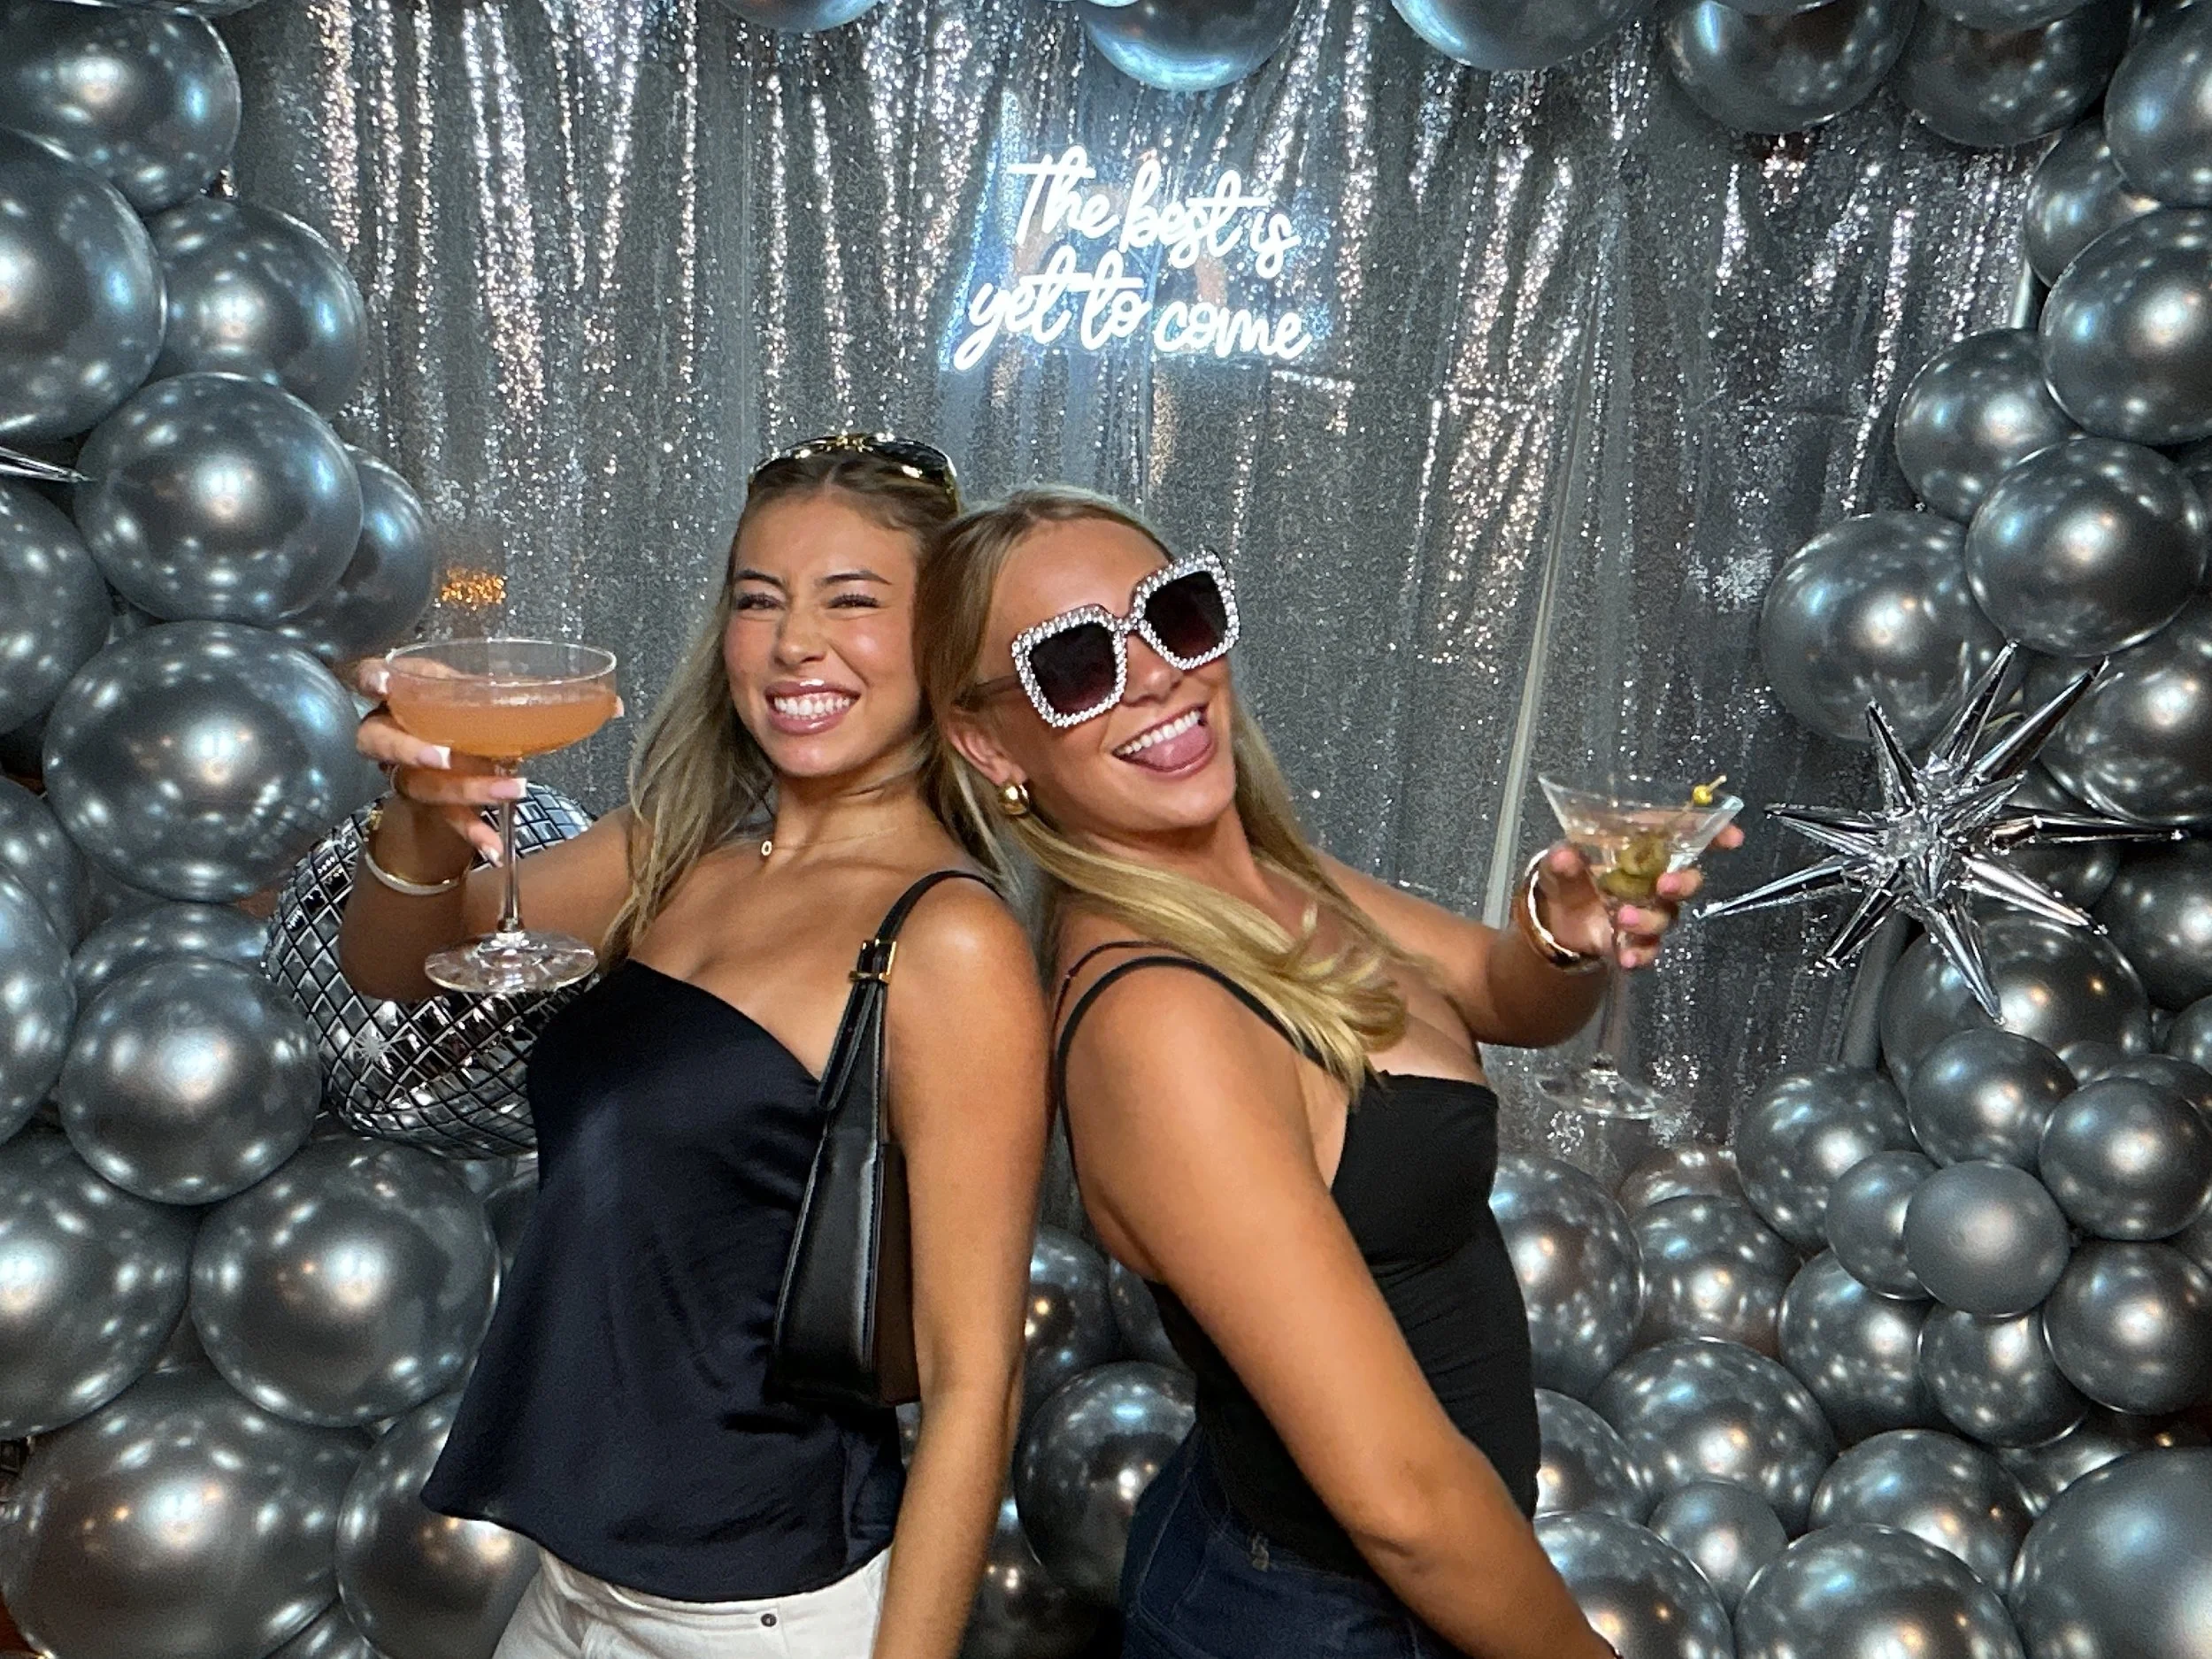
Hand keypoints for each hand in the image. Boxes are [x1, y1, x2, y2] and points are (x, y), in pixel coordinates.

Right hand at [352, 658, 516, 864]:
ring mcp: (404, 772)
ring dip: (466, 789)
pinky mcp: (427, 801)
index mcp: (400, 696)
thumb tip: (531, 692)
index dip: (370, 679)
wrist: (467, 756)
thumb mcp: (468, 693)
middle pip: (379, 741)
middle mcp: (389, 733)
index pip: (368, 677)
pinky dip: (473, 831)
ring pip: (421, 783)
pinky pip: (446, 817)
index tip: (379, 685)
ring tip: (509, 790)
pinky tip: (493, 847)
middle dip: (408, 750)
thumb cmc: (462, 713)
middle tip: (443, 758)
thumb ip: (479, 691)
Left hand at [1533, 824, 1745, 970]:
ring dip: (1649, 918)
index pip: (1686, 837)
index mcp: (1642, 850)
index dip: (1714, 835)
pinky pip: (1649, 949)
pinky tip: (1627, 958)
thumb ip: (1562, 861)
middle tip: (1664, 884)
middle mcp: (1655, 880)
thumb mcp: (1558, 864)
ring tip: (1622, 917)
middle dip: (1683, 882)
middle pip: (1687, 880)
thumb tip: (1564, 856)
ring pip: (1666, 916)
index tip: (1732, 838)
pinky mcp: (1637, 940)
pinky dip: (1640, 954)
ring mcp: (1649, 911)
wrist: (1555, 919)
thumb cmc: (1569, 876)